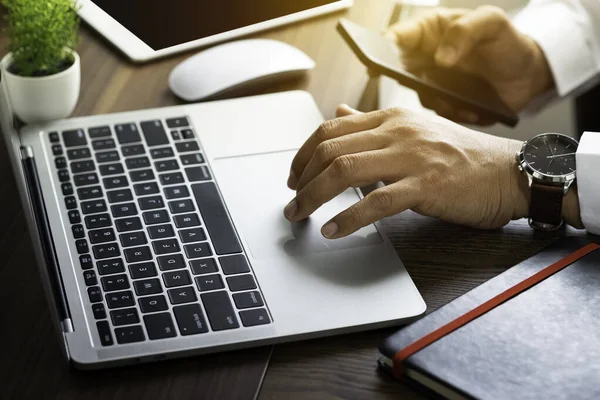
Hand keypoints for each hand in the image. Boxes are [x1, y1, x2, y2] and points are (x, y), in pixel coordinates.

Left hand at [284, 104, 535, 238]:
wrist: (511, 171)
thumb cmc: (464, 156)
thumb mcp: (415, 130)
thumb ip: (373, 125)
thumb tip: (339, 114)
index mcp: (392, 119)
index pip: (331, 129)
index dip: (303, 154)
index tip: (294, 175)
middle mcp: (398, 132)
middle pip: (331, 150)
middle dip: (302, 178)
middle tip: (292, 201)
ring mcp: (412, 157)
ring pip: (346, 171)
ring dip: (314, 196)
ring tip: (300, 215)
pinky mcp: (427, 185)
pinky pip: (377, 202)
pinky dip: (349, 218)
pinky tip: (333, 230)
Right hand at [387, 6, 553, 124]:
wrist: (529, 73)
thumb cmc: (507, 41)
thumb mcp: (492, 23)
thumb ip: (465, 31)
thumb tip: (440, 58)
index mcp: (429, 32)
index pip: (396, 38)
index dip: (381, 49)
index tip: (377, 62)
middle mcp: (424, 59)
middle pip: (398, 71)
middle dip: (408, 81)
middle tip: (425, 85)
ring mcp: (433, 84)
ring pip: (419, 96)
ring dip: (439, 101)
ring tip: (461, 102)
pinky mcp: (444, 105)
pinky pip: (439, 114)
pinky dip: (454, 114)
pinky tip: (473, 110)